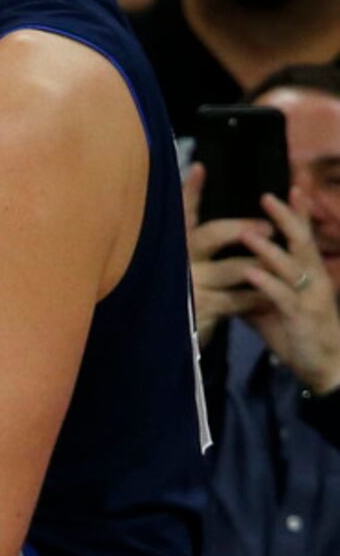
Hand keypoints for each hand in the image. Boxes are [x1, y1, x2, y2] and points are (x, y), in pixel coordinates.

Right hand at [184, 162, 262, 345]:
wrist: (162, 340)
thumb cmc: (181, 295)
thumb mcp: (183, 266)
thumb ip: (196, 242)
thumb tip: (206, 203)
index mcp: (174, 247)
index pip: (181, 214)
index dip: (190, 191)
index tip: (201, 168)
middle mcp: (177, 262)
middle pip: (212, 235)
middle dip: (243, 228)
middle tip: (268, 226)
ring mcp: (189, 285)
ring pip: (235, 268)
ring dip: (261, 265)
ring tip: (280, 263)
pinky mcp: (202, 309)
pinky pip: (240, 299)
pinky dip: (257, 297)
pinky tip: (269, 297)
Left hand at [236, 189, 339, 394]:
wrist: (324, 367)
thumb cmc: (299, 334)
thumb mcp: (274, 308)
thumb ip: (255, 290)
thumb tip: (231, 277)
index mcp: (310, 273)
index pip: (305, 237)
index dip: (298, 213)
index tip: (290, 187)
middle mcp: (314, 279)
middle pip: (302, 241)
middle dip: (286, 218)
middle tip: (266, 197)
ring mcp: (309, 297)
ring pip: (291, 266)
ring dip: (267, 248)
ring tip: (246, 233)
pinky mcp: (301, 316)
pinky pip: (283, 295)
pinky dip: (265, 282)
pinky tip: (250, 272)